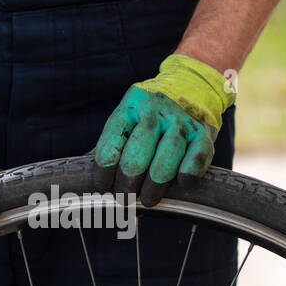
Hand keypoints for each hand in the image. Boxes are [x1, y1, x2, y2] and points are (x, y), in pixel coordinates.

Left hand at [94, 54, 233, 205]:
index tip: (102, 187)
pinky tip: (182, 183)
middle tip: (124, 198)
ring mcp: (181, 121)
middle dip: (128, 180)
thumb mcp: (127, 121)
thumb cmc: (149, 116)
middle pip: (139, 150)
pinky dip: (189, 171)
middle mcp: (155, 110)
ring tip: (147, 200)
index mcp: (130, 107)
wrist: (190, 86)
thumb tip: (82, 179)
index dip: (105, 168)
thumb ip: (109, 147)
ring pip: (168, 153)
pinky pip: (197, 155)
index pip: (113, 140)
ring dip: (156, 182)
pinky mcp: (203, 133)